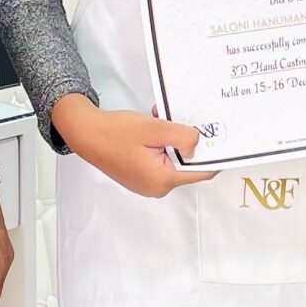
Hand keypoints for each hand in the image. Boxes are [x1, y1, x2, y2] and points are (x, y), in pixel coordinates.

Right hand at [51, 94, 214, 198]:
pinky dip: (161, 143)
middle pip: (187, 165)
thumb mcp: (154, 129)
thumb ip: (182, 136)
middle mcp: (157, 187)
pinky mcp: (140, 175)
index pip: (201, 172)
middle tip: (180, 119)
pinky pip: (160, 160)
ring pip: (173, 160)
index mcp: (163, 180)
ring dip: (172, 139)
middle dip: (187, 141)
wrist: (85, 133)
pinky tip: (152, 127)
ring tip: (159, 119)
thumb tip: (198, 143)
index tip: (220, 137)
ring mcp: (147, 183)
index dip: (214, 155)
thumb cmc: (114, 132)